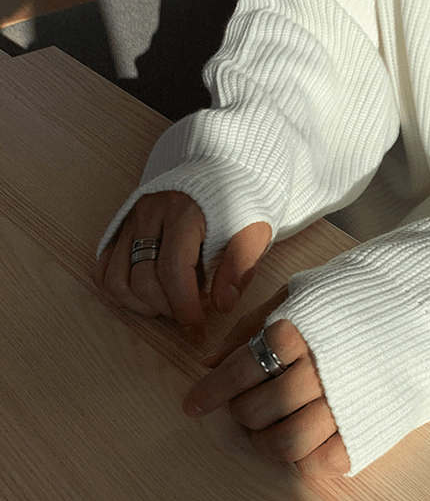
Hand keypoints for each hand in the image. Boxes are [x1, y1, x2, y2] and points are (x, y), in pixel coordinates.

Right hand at [92, 191, 271, 341]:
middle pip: (142, 280)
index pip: (173, 270)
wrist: (221, 168)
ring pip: (116, 279)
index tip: (198, 331)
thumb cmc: (240, 203)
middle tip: (191, 313)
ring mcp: (130, 219)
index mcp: (184, 211)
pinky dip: (120, 292)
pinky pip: (104, 269)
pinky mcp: (120, 226)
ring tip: (170, 304)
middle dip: (168, 308)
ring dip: (141, 304)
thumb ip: (239, 266)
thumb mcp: (254, 231)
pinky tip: (148, 297)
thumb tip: (222, 306)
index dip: (185, 308)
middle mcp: (150, 212)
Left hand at [181, 289, 350, 477]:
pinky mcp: (366, 431)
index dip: (209, 392)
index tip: (192, 404)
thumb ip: (253, 325)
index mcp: (299, 332)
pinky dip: (301, 457)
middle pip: (256, 410)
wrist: (424, 316)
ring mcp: (344, 405)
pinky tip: (300, 436)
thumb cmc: (354, 303)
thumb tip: (209, 360)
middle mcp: (319, 370)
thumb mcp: (301, 295)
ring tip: (266, 428)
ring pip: (285, 444)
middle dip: (239, 413)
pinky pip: (321, 461)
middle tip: (243, 405)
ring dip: (264, 442)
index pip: (238, 370)